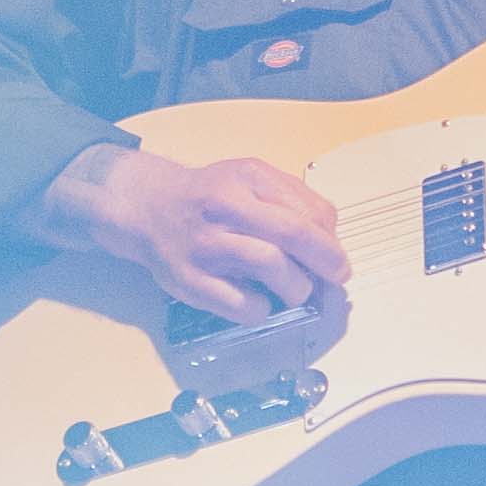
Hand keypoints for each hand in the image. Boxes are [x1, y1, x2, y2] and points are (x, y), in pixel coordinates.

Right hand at [39, 144, 347, 322]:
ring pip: (271, 266)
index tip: (336, 258)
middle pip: (293, 234)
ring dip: (296, 286)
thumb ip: (290, 198)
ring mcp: (207, 244)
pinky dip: (262, 308)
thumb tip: (330, 236)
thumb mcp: (250, 177)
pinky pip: (241, 303)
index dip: (331, 240)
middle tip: (336, 277)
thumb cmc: (210, 196)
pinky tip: (260, 301)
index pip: (308, 210)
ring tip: (295, 290)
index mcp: (249, 178)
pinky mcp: (192, 280)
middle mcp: (226, 207)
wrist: (148, 207)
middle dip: (326, 261)